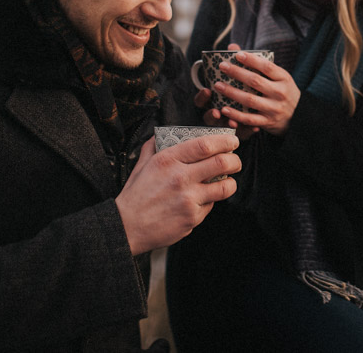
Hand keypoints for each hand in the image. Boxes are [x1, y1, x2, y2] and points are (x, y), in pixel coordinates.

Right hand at [115, 134, 239, 254]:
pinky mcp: (192, 218)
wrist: (127, 227)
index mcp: (168, 160)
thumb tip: (162, 134)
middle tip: (235, 161)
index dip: (225, 141)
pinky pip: (211, 206)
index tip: (232, 141)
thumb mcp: (142, 164)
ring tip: (227, 181)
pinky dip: (210, 202)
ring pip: (225, 187)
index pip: (205, 145)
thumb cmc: (136, 194)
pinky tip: (201, 201)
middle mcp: (180, 177)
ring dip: (230, 183)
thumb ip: (153, 146)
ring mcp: (188, 199)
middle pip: (222, 163)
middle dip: (235, 161)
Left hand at [213, 45, 299, 136]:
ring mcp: (274, 108)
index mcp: (284, 78)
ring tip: (218, 85)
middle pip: (256, 81)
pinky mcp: (268, 122)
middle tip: (222, 66)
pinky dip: (235, 114)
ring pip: (250, 100)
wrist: (299, 116)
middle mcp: (280, 93)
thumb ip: (257, 63)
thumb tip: (233, 47)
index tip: (237, 55)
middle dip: (237, 73)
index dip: (252, 60)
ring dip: (232, 92)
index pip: (267, 67)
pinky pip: (249, 118)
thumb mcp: (278, 76)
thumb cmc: (283, 90)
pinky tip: (224, 108)